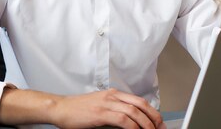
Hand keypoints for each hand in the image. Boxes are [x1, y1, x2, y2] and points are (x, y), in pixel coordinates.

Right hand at [49, 88, 164, 128]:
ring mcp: (106, 103)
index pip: (139, 100)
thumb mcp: (99, 107)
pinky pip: (122, 119)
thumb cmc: (77, 110)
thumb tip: (130, 122)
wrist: (60, 108)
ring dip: (146, 124)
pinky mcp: (100, 113)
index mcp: (113, 94)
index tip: (158, 122)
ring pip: (134, 111)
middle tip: (160, 128)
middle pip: (140, 104)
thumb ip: (114, 111)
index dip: (152, 111)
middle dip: (153, 117)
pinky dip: (133, 127)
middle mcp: (112, 96)